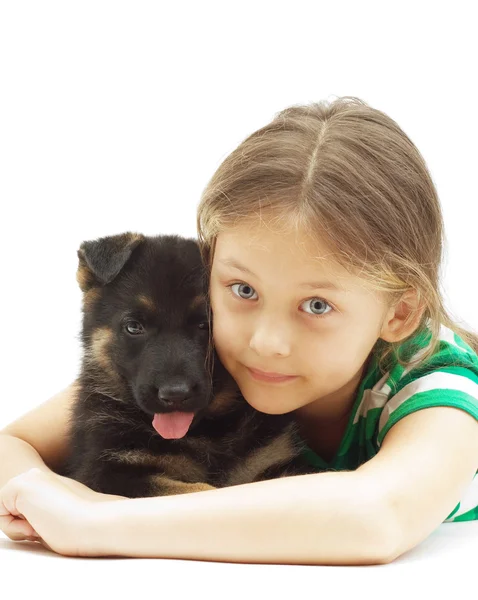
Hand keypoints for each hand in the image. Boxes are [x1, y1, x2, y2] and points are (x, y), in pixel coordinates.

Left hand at [0, 468, 124, 555]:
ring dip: (21, 529)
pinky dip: (16, 529)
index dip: (33, 528)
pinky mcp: (18, 486)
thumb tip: (28, 525)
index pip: (20, 513)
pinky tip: (38, 523)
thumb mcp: (58, 520)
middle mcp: (35, 476)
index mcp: (46, 483)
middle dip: (24, 527)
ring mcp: (27, 478)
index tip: (56, 525)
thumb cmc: (82, 528)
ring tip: (47, 524)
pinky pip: (0, 517)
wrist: (94, 524)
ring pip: (4, 516)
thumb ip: (41, 516)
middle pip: (10, 513)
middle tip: (51, 525)